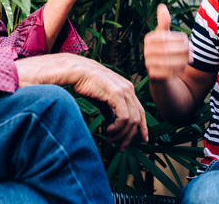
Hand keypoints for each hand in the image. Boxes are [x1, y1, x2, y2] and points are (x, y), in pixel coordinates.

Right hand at [16, 53, 147, 151]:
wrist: (75, 70)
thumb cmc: (85, 81)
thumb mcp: (100, 96)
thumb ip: (108, 106)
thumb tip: (111, 118)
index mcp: (126, 88)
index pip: (140, 110)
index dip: (143, 126)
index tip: (143, 139)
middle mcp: (129, 89)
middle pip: (138, 118)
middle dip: (130, 136)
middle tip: (120, 147)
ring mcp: (124, 91)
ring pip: (131, 120)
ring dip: (121, 134)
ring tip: (109, 140)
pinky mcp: (117, 94)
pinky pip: (124, 117)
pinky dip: (118, 128)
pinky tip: (108, 131)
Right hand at [144, 4, 191, 80]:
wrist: (167, 79)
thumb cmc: (168, 54)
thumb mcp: (167, 37)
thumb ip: (164, 23)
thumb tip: (162, 6)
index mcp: (149, 39)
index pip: (164, 37)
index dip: (179, 39)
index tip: (189, 42)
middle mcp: (146, 51)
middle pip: (166, 49)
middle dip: (183, 50)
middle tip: (193, 51)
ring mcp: (148, 65)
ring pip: (167, 61)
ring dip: (182, 60)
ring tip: (190, 59)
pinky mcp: (153, 77)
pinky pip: (167, 73)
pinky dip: (178, 69)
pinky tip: (183, 68)